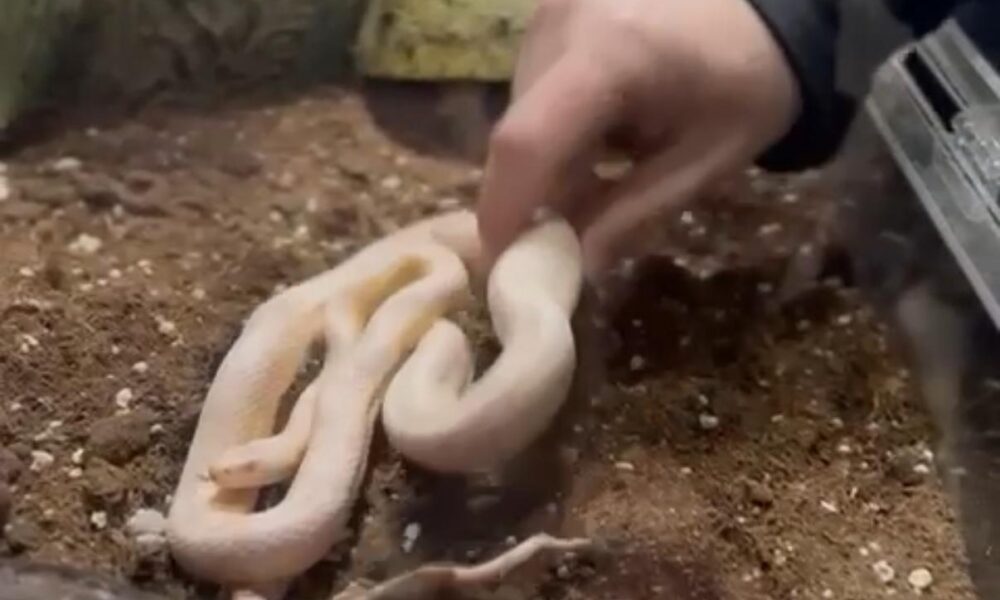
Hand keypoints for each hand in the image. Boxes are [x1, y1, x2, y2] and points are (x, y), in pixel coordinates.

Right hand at [475, 0, 800, 279]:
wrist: (773, 8)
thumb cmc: (751, 83)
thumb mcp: (705, 161)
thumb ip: (632, 213)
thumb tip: (577, 269)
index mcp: (614, 55)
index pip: (528, 141)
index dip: (502, 209)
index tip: (501, 262)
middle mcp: (565, 22)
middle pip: (519, 131)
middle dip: (531, 193)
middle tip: (563, 237)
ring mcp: (552, 8)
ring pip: (522, 111)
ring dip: (547, 159)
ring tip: (602, 175)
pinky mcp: (551, 8)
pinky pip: (534, 86)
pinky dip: (556, 126)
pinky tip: (603, 133)